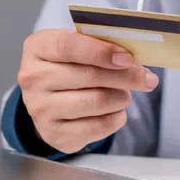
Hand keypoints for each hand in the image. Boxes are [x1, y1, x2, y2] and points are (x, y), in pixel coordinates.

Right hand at [18, 29, 158, 153]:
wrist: (50, 97)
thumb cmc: (70, 64)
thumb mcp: (79, 44)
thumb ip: (102, 45)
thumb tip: (134, 57)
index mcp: (38, 48)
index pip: (69, 46)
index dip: (101, 52)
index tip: (127, 58)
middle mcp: (33, 78)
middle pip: (89, 76)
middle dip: (126, 77)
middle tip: (147, 78)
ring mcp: (40, 109)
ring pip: (97, 102)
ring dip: (122, 97)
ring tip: (125, 93)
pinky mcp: (55, 134)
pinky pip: (99, 126)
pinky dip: (117, 117)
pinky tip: (116, 109)